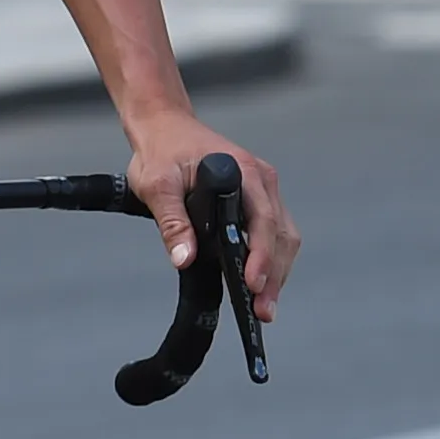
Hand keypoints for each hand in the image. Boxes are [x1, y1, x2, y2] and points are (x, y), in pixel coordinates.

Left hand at [119, 106, 297, 321]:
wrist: (164, 126)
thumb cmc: (161, 151)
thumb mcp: (156, 185)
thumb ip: (171, 221)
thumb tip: (184, 259)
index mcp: (243, 171)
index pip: (263, 220)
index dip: (262, 256)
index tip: (253, 285)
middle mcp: (261, 180)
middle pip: (281, 234)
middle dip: (274, 276)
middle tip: (263, 312)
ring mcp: (263, 190)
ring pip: (283, 237)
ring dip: (277, 273)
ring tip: (264, 308)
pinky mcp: (258, 199)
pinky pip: (274, 233)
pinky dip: (270, 260)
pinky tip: (259, 285)